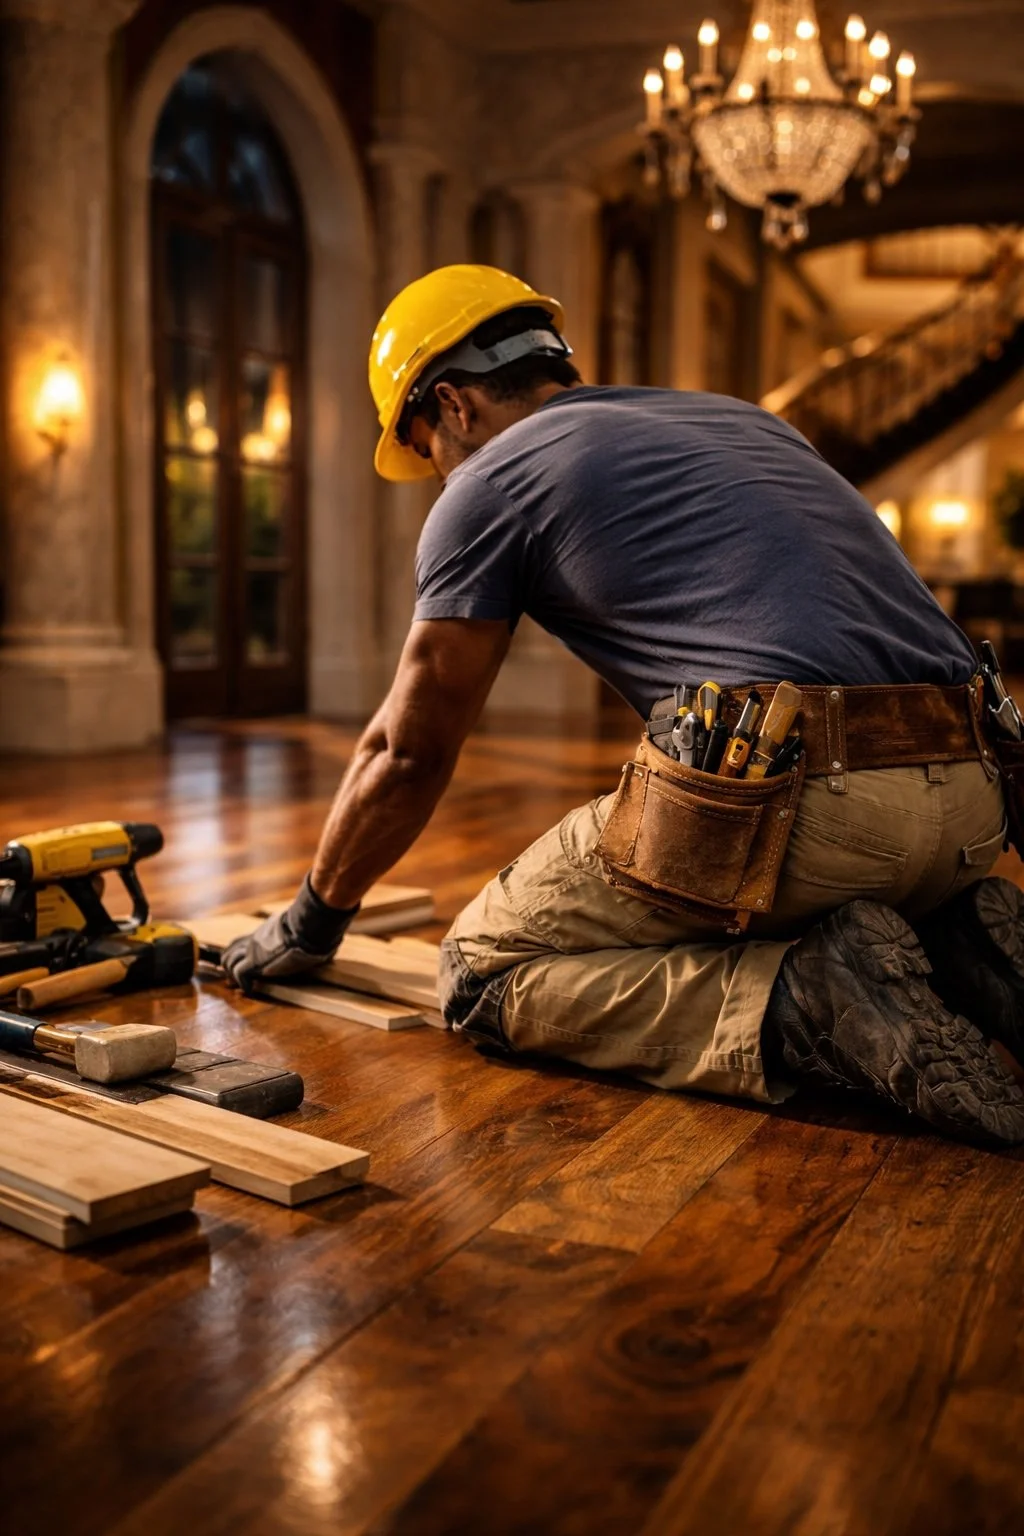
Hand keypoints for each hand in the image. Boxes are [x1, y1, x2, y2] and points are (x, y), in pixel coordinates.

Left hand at [221, 874, 358, 994]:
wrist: (310, 926)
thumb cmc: (315, 928)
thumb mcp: (306, 932)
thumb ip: (307, 937)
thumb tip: (330, 938)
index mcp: (265, 934)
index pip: (242, 943)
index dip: (239, 955)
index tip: (241, 964)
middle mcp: (254, 941)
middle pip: (229, 952)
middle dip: (229, 966)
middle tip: (234, 979)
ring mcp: (252, 951)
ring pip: (228, 963)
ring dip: (233, 975)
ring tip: (241, 986)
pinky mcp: (254, 963)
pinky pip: (239, 975)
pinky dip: (243, 984)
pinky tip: (251, 989)